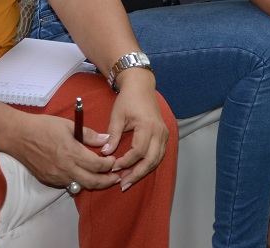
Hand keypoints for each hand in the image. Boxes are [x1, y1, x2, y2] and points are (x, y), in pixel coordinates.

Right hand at [13, 112, 121, 190]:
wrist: (19, 136)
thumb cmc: (43, 126)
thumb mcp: (68, 125)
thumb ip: (88, 134)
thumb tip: (105, 139)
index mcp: (72, 153)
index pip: (97, 165)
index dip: (108, 165)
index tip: (114, 161)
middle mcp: (65, 168)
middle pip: (91, 182)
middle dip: (106, 181)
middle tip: (116, 178)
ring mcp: (56, 177)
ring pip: (79, 186)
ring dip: (92, 183)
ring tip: (101, 178)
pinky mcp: (48, 180)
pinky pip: (67, 184)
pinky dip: (76, 181)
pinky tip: (81, 175)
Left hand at [100, 70, 170, 190]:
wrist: (141, 85)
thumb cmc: (128, 99)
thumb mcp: (117, 115)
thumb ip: (112, 135)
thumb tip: (105, 154)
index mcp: (148, 125)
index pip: (138, 151)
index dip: (126, 161)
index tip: (113, 166)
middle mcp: (159, 131)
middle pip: (151, 160)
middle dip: (137, 173)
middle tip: (123, 184)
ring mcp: (164, 133)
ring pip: (157, 159)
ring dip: (143, 171)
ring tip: (129, 180)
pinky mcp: (164, 135)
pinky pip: (159, 154)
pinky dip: (149, 164)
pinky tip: (138, 170)